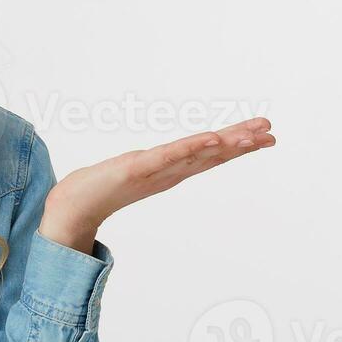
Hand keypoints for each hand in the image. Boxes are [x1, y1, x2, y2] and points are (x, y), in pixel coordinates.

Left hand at [39, 116, 277, 253]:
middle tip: (272, 133)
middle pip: (211, 154)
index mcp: (169, 171)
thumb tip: (159, 160)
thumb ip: (147, 168)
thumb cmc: (97, 189)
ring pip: (197, 155)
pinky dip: (191, 148)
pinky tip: (212, 139)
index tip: (264, 135)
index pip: (209, 154)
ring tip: (253, 136)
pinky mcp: (137, 169)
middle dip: (242, 144)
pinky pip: (169, 156)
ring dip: (226, 145)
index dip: (237, 146)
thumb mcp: (132, 171)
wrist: (70, 207)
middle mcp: (167, 172)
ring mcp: (154, 171)